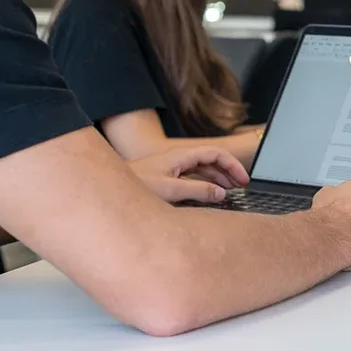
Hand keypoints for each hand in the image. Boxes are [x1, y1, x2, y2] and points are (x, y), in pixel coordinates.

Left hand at [129, 146, 249, 204]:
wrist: (108, 192)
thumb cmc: (135, 187)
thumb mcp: (171, 191)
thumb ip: (198, 191)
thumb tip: (220, 194)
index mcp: (181, 156)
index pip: (215, 154)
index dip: (232, 165)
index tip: (243, 180)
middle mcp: (178, 159)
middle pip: (211, 161)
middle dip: (228, 172)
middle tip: (241, 188)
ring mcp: (172, 168)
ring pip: (202, 170)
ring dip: (218, 179)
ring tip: (229, 193)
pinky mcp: (166, 178)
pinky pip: (192, 178)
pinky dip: (205, 185)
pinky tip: (208, 196)